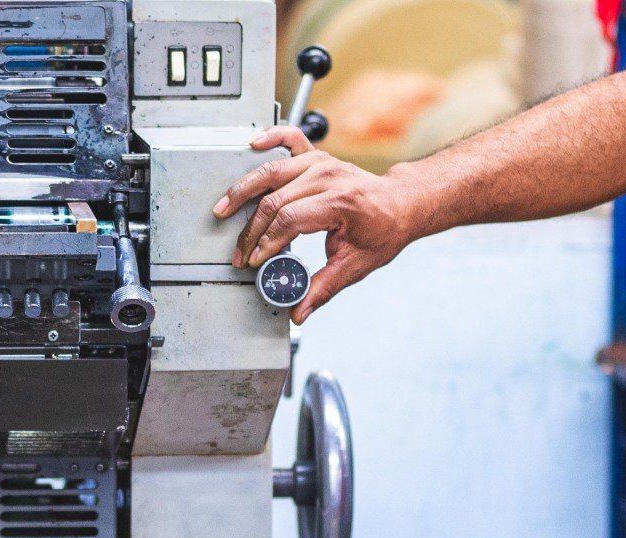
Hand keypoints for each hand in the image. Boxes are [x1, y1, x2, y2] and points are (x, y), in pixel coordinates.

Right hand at [211, 126, 427, 322]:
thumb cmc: (384, 230)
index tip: (255, 262)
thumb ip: (323, 288)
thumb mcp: (356, 265)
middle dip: (251, 231)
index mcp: (340, 202)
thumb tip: (298, 311)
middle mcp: (329, 176)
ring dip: (243, 190)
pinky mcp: (318, 156)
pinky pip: (291, 138)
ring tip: (223, 208)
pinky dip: (270, 138)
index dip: (266, 244)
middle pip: (274, 201)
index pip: (289, 221)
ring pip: (272, 172)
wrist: (401, 204)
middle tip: (240, 252)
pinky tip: (252, 143)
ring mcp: (322, 162)